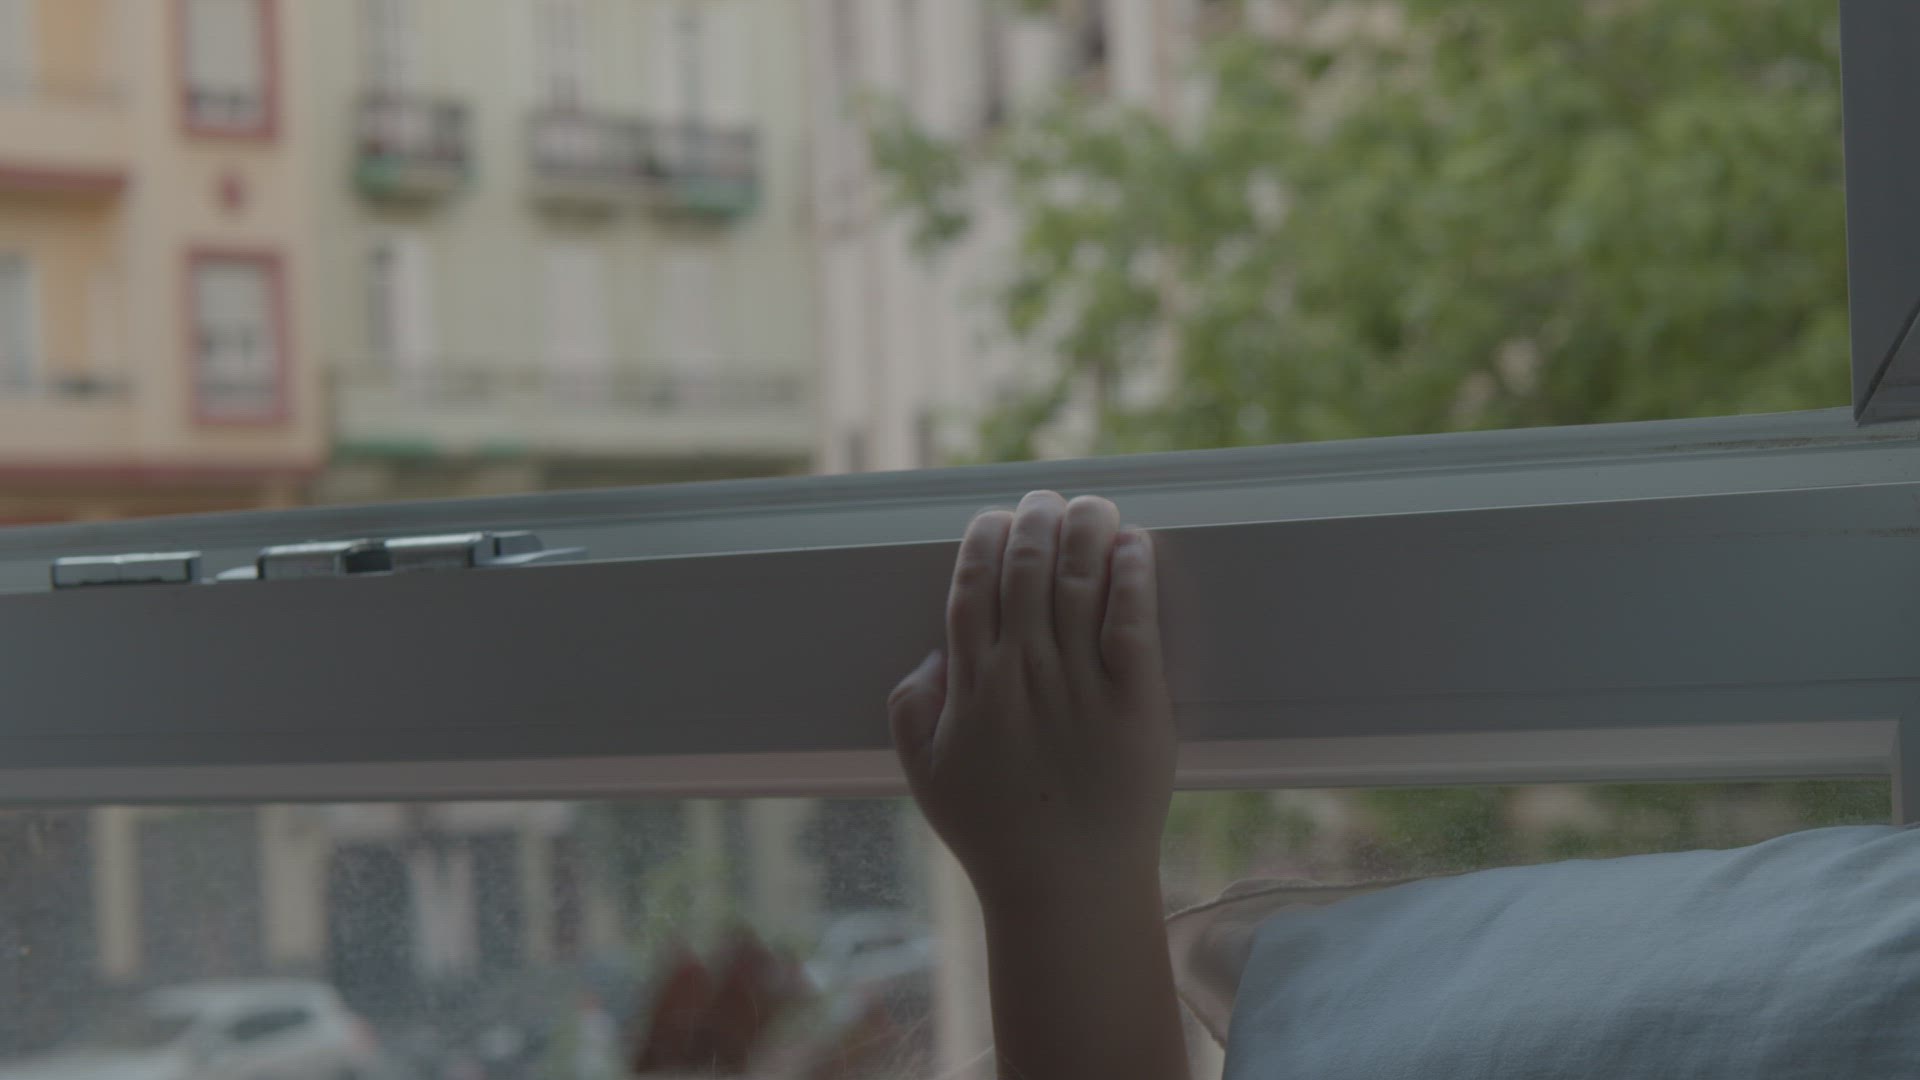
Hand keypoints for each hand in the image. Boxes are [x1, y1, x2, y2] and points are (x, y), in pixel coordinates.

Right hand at [888, 491, 1175, 903]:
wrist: (1068, 888)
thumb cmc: (996, 834)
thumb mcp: (924, 773)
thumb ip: (911, 706)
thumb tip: (933, 651)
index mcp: (972, 684)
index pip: (973, 584)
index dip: (984, 539)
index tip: (994, 519)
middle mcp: (1025, 673)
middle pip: (1028, 568)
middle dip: (1036, 518)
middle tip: (1046, 501)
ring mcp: (1082, 684)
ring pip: (1081, 580)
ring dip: (1086, 530)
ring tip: (1092, 506)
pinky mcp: (1137, 701)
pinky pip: (1134, 620)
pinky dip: (1133, 574)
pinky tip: (1134, 547)